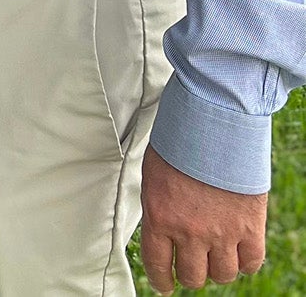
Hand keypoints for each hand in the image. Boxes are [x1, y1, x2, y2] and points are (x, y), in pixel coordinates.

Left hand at [140, 144, 265, 291]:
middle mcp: (190, 231)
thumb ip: (158, 207)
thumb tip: (159, 229)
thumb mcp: (153, 174)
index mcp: (160, 217)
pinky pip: (250, 263)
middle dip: (190, 273)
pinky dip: (244, 261)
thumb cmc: (180, 141)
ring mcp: (222, 233)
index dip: (161, 281)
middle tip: (192, 264)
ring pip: (222, 275)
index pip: (157, 265)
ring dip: (217, 268)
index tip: (165, 285)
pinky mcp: (250, 228)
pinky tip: (238, 250)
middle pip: (193, 277)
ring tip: (215, 254)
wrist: (214, 122)